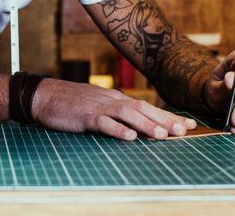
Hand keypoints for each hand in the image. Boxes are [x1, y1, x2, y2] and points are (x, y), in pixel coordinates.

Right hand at [31, 78, 196, 140]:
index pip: (147, 106)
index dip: (168, 115)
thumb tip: (138, 125)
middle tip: (184, 130)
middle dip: (165, 119)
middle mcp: (111, 100)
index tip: (189, 124)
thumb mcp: (99, 105)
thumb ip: (117, 113)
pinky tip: (129, 137)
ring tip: (163, 135)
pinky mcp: (85, 116)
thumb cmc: (72, 103)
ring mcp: (98, 107)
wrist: (45, 95)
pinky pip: (103, 123)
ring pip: (127, 114)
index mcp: (116, 99)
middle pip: (142, 108)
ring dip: (146, 124)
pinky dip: (117, 129)